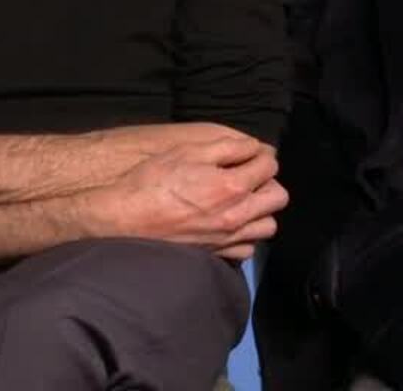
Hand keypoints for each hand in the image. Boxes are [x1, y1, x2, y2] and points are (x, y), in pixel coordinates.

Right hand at [92, 136, 287, 258]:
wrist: (124, 218)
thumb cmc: (152, 182)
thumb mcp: (188, 152)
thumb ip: (227, 148)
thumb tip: (254, 147)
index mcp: (231, 187)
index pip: (269, 166)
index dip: (261, 155)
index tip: (249, 155)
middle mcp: (236, 216)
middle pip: (278, 197)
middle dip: (268, 182)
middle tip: (248, 177)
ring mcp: (226, 239)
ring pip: (267, 226)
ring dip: (260, 211)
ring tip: (241, 201)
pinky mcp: (215, 254)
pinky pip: (247, 249)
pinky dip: (245, 236)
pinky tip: (229, 225)